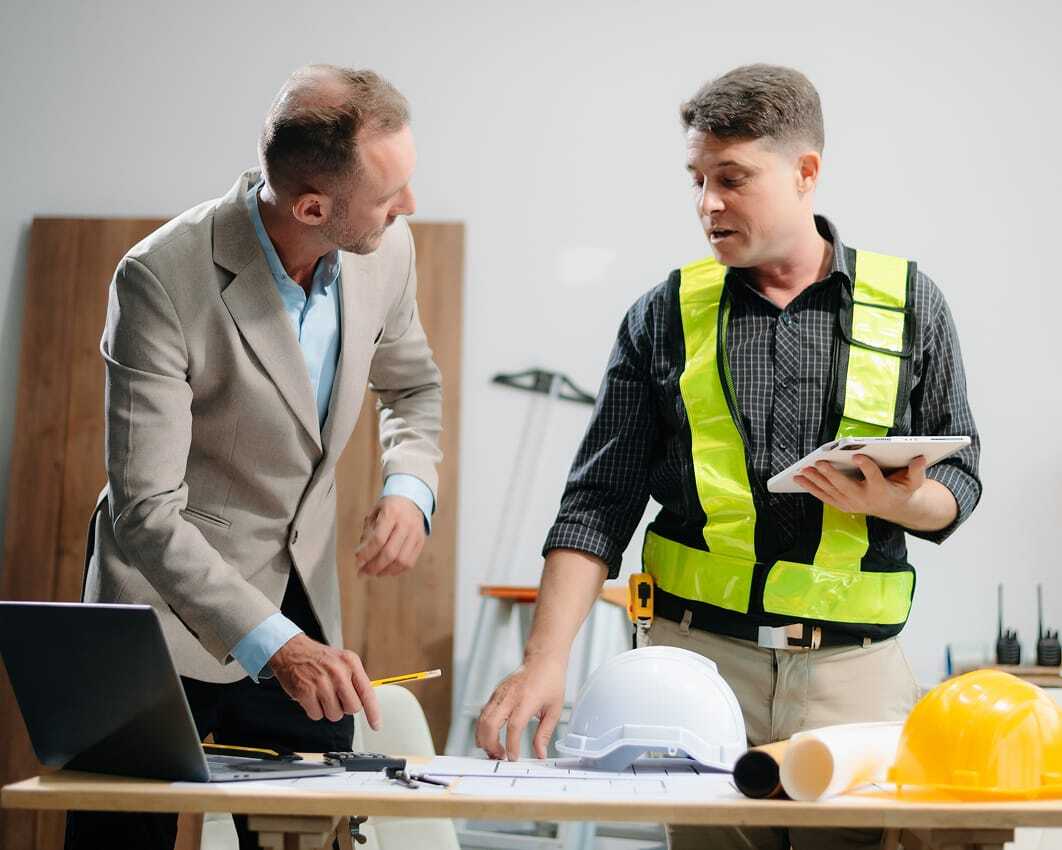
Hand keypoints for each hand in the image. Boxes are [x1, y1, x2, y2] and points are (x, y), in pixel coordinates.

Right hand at [269, 633, 380, 727]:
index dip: (373, 712)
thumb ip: (355, 680)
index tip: (376, 726)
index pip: (367, 692)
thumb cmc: (319, 658)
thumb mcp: (343, 660)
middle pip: (352, 708)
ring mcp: (321, 682)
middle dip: (345, 707)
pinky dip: (314, 710)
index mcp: (351, 663)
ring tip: (322, 695)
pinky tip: (311, 697)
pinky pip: (317, 715)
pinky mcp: (306, 692)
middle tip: (336, 697)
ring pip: (335, 715)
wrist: (291, 650)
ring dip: (328, 710)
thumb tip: (365, 703)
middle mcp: (338, 672)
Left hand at [354, 495, 425, 576]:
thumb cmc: (389, 507)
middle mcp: (406, 523)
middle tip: (363, 572)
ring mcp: (416, 533)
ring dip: (385, 571)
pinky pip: (410, 562)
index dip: (367, 554)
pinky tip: (386, 570)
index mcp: (392, 513)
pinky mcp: (421, 541)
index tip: (357, 562)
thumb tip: (361, 556)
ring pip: (401, 561)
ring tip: (374, 572)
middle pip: (390, 552)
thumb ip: (367, 533)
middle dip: (374, 566)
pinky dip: (397, 570)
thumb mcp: (374, 513)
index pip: (378, 539)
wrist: (412, 499)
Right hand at [476, 655, 565, 760]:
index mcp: (527, 700)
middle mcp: (510, 696)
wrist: (542, 659)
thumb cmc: (550, 681)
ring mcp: (499, 694)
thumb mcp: (554, 710)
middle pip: (491, 724)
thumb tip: (540, 754)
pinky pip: (483, 713)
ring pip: (482, 719)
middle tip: (499, 756)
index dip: (511, 745)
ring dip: (484, 738)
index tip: (513, 758)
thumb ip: (544, 734)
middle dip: (491, 745)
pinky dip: (482, 728)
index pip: (514, 726)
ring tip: (493, 751)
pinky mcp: (495, 693)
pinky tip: (489, 738)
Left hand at [793, 454, 927, 522]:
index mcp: (882, 490)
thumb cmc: (901, 488)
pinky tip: (800, 479)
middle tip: (819, 462)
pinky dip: (811, 488)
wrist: (894, 508)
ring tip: (803, 470)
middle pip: (846, 486)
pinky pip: (824, 497)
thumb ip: (916, 470)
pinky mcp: (842, 505)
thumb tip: (920, 457)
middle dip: (831, 474)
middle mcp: (864, 499)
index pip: (874, 477)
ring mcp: (851, 504)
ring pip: (831, 492)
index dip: (866, 466)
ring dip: (816, 481)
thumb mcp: (913, 481)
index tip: (857, 455)